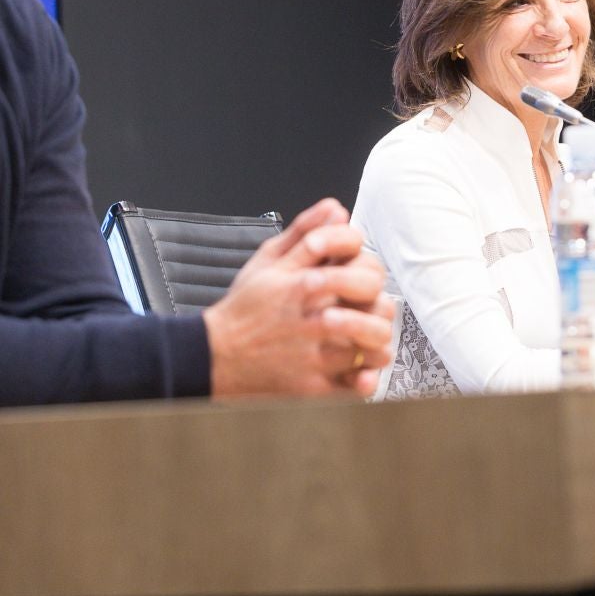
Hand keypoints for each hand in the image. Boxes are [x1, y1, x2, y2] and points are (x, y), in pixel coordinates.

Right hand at [203, 198, 393, 397]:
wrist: (214, 357)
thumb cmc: (245, 308)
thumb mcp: (268, 261)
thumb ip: (305, 233)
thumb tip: (337, 208)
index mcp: (306, 283)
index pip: (362, 261)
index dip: (364, 260)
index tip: (353, 267)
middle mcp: (314, 317)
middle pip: (378, 300)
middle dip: (377, 299)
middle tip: (365, 305)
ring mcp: (316, 354)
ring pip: (376, 340)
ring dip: (376, 337)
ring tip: (365, 336)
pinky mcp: (314, 387)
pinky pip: (358, 384)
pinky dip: (365, 377)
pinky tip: (358, 369)